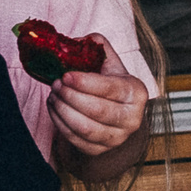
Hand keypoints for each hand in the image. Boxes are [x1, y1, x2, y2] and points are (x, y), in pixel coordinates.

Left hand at [49, 36, 147, 163]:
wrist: (116, 116)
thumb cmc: (111, 85)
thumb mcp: (110, 64)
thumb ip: (97, 47)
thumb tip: (78, 40)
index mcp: (136, 93)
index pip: (109, 89)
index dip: (85, 82)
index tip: (65, 75)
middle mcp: (131, 119)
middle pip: (96, 110)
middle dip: (70, 96)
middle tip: (55, 84)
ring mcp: (117, 138)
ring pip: (84, 128)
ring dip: (62, 110)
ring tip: (53, 95)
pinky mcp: (100, 150)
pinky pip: (75, 139)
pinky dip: (60, 123)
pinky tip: (54, 108)